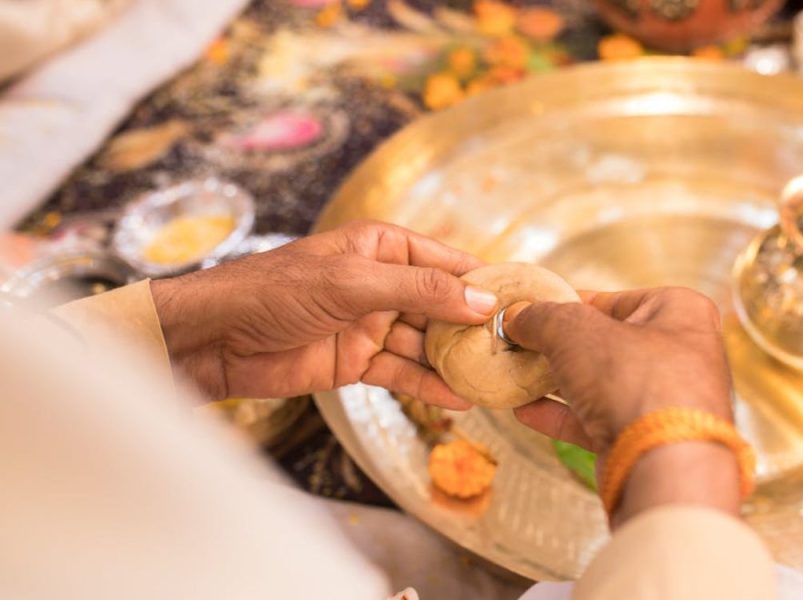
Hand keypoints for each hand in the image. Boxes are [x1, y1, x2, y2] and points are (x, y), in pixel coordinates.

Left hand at [150, 221, 496, 406]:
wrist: (215, 338)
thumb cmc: (275, 291)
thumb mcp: (353, 283)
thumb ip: (418, 291)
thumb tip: (479, 302)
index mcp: (382, 247)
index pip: (446, 260)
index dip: (483, 281)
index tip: (523, 301)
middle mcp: (381, 283)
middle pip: (441, 305)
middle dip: (475, 327)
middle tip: (516, 349)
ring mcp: (370, 323)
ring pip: (425, 342)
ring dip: (456, 360)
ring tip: (496, 379)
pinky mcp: (355, 361)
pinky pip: (402, 372)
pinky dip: (428, 385)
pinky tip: (460, 399)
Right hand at [505, 288, 740, 519]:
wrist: (665, 468)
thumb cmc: (635, 380)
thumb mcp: (576, 332)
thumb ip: (543, 318)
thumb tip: (517, 316)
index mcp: (680, 313)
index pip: (617, 299)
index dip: (572, 302)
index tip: (535, 309)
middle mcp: (680, 354)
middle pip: (608, 342)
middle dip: (561, 346)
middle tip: (521, 344)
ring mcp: (664, 401)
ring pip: (601, 384)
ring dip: (557, 382)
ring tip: (516, 375)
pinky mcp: (646, 440)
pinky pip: (598, 420)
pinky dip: (562, 415)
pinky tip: (525, 411)